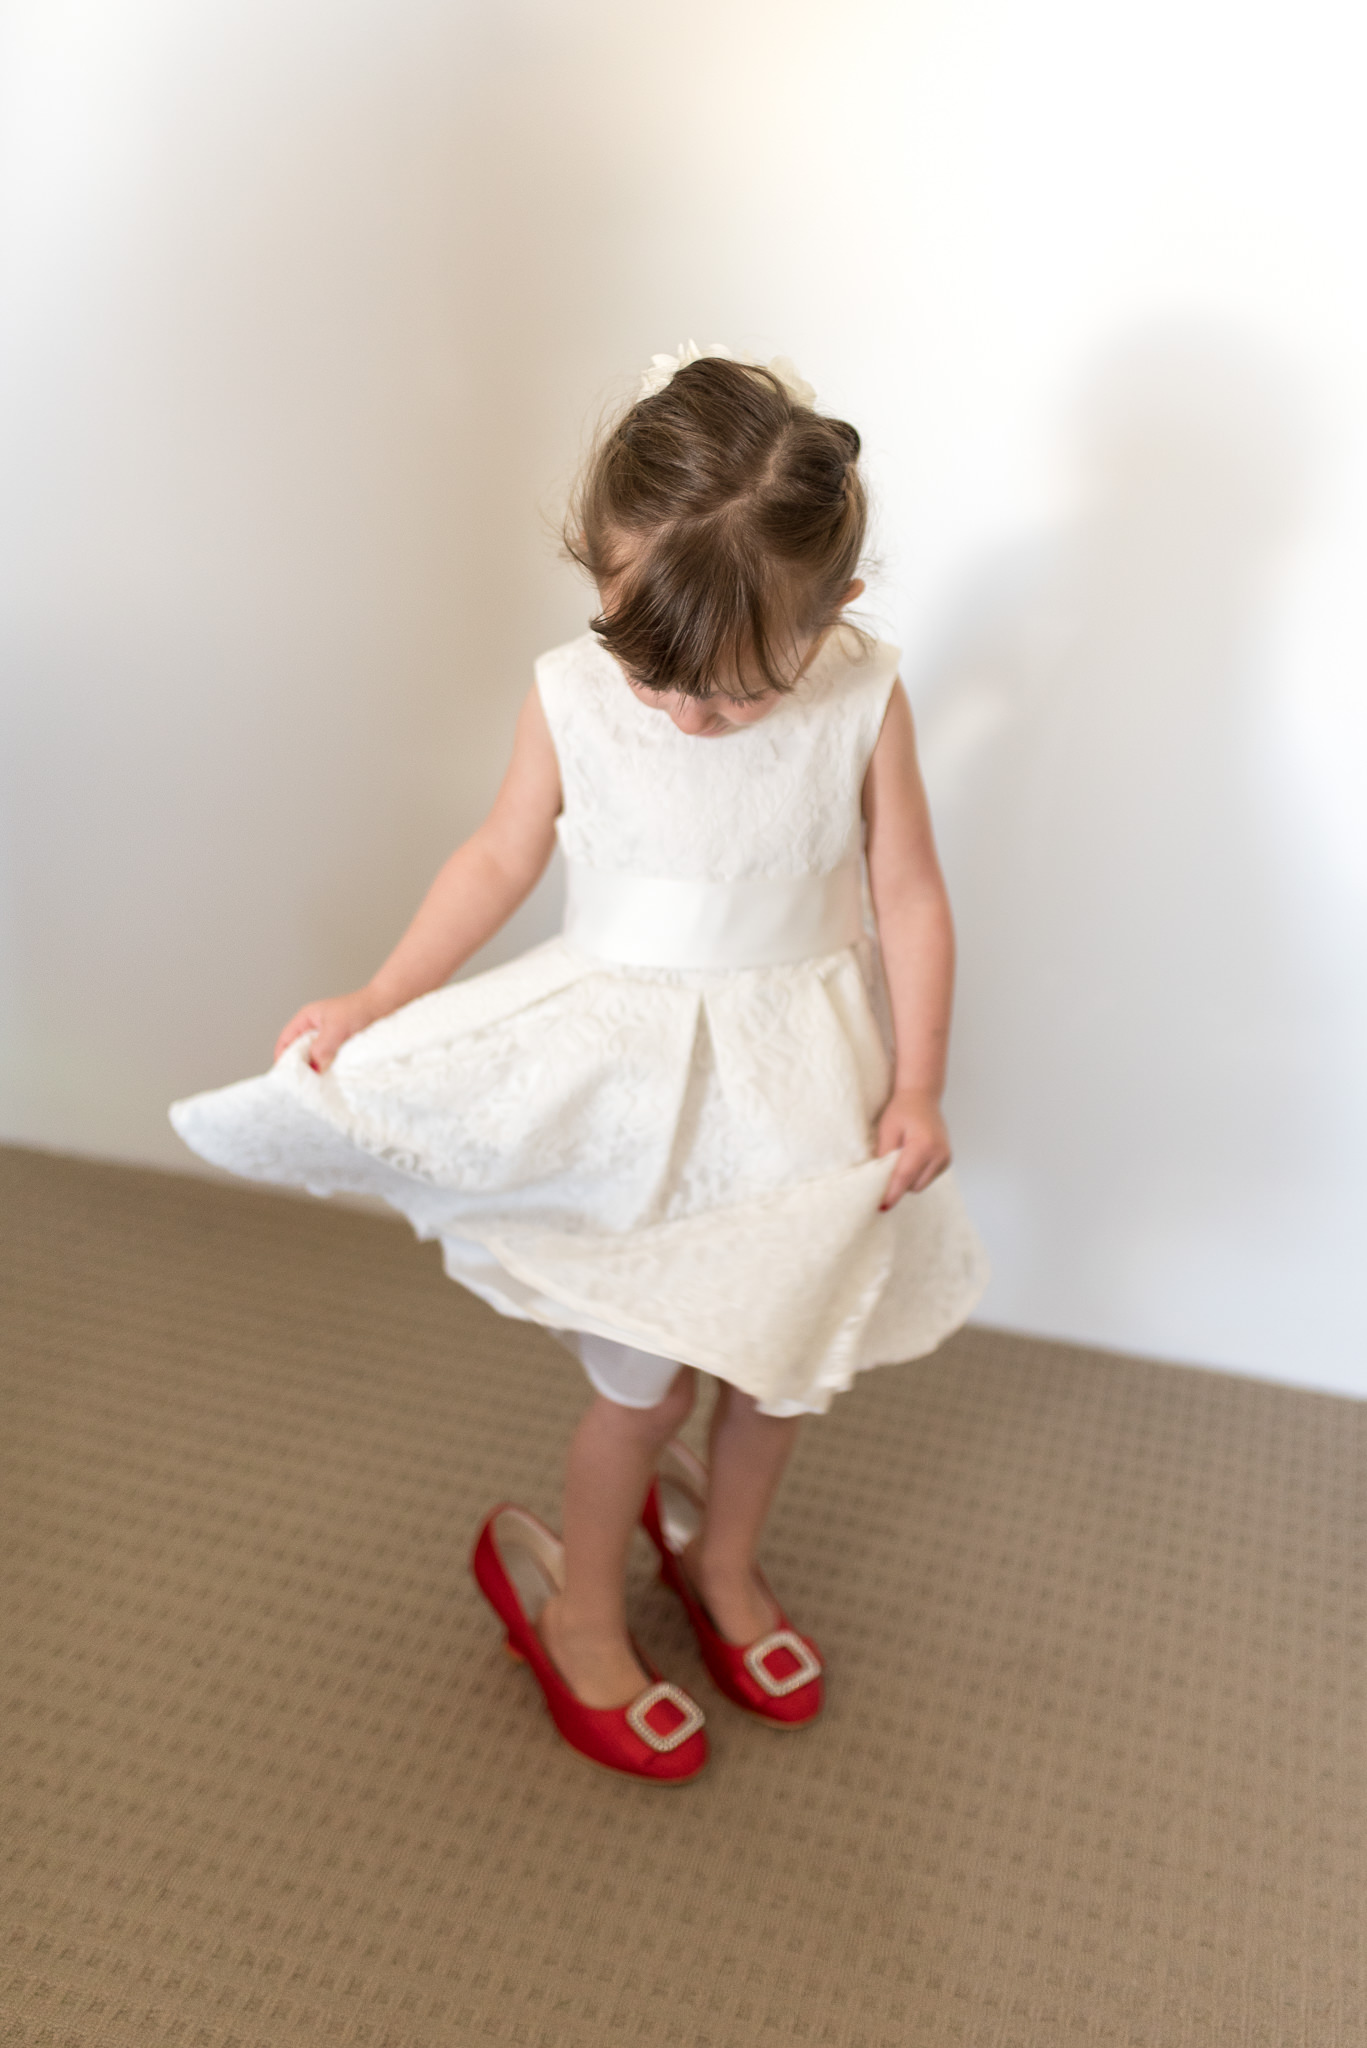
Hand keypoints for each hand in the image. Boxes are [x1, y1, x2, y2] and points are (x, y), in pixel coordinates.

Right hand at [274, 986, 389, 1072]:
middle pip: (298, 1052)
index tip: (287, 1077)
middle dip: (300, 1067)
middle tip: (304, 1084)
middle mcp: (314, 1029)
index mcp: (306, 1019)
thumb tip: (314, 1069)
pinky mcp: (340, 1046)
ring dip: (317, 1069)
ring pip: (314, 1058)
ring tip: (319, 1083)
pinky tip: (333, 1078)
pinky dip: (329, 1069)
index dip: (283, 1059)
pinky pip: (329, 1060)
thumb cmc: (360, 1009)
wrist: (385, 1005)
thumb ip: (322, 1048)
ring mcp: (327, 1038)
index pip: (285, 1041)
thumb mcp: (336, 1028)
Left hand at [876, 1087, 951, 1206]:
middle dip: (898, 1184)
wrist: (922, 1096)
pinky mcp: (947, 1160)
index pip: (904, 1177)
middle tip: (885, 1171)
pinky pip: (927, 1178)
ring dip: (908, 1180)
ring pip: (920, 1185)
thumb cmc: (902, 1111)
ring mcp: (946, 1158)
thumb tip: (879, 1181)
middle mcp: (939, 1154)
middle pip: (913, 1186)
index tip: (881, 1207)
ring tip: (900, 1159)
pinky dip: (917, 1174)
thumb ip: (884, 1156)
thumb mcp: (887, 1131)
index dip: (891, 1194)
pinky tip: (912, 1158)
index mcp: (923, 1145)